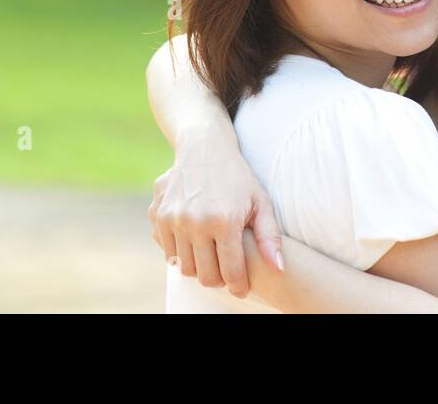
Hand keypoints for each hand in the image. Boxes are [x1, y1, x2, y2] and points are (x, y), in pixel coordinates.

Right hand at [148, 138, 283, 298]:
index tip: (242, 288)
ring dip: (199, 267)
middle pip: (206, 276)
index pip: (231, 271)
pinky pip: (168, 253)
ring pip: (185, 268)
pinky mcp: (158, 216)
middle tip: (227, 270)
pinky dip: (181, 254)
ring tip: (212, 255)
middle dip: (219, 279)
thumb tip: (278, 269)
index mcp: (224, 220)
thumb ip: (269, 238)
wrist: (204, 148)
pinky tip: (194, 242)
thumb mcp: (261, 202)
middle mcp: (195, 221)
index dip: (239, 285)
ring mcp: (174, 219)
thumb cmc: (238, 178)